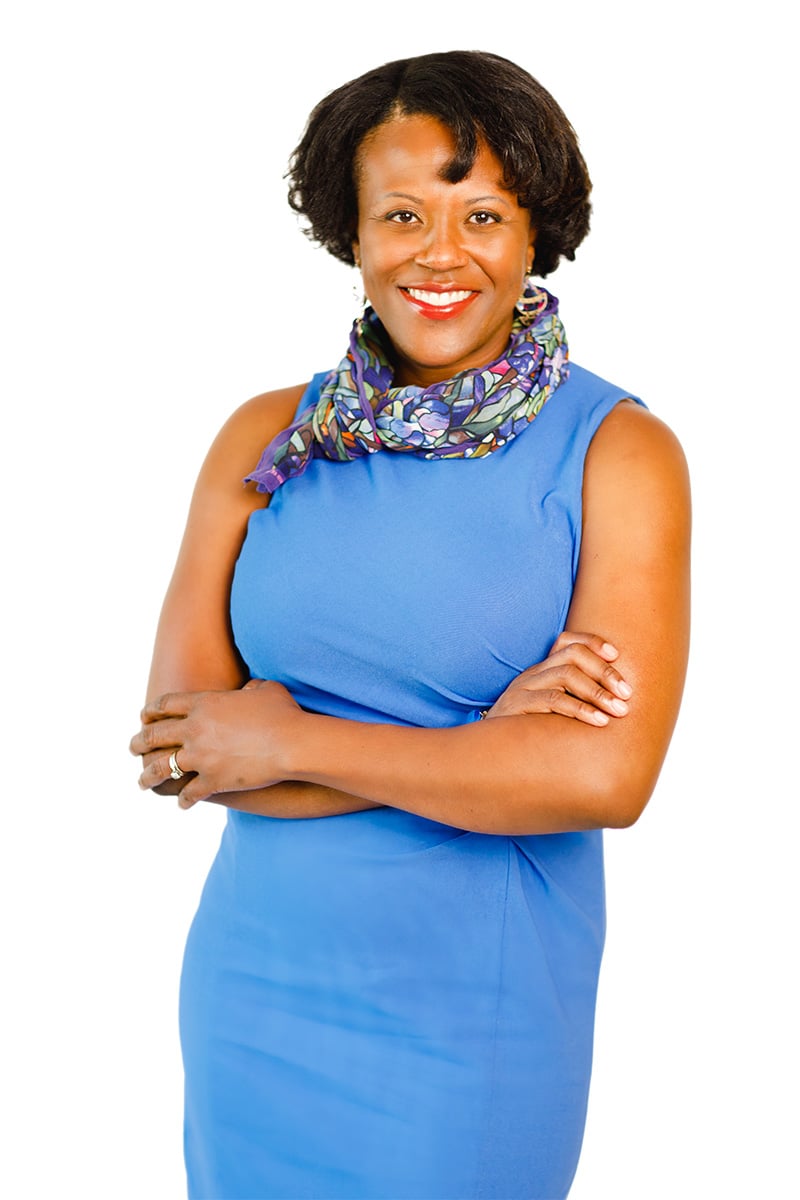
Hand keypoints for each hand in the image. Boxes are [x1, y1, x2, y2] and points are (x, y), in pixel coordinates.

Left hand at [129, 679, 301, 805]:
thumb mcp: (266, 690)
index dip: (151, 711)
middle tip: (133, 748)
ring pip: (162, 767)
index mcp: (203, 703)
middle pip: (154, 735)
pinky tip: (181, 804)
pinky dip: (183, 800)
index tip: (144, 717)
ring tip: (142, 781)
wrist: (292, 744)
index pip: (165, 704)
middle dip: (139, 742)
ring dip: (148, 776)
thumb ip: (252, 687)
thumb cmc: (283, 713)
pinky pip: (189, 793)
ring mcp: (200, 757)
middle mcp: (195, 729)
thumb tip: (249, 689)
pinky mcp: (212, 781)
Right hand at [483, 631, 631, 725]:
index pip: (567, 641)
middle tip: (628, 694)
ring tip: (619, 710)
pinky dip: (580, 709)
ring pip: (565, 674)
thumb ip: (573, 703)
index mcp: (541, 671)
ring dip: (598, 692)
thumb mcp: (549, 713)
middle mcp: (532, 674)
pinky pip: (553, 700)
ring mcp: (523, 688)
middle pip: (572, 655)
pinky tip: (599, 721)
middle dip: (605, 672)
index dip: (593, 642)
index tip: (617, 655)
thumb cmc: (526, 734)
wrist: (484, 752)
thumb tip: (616, 705)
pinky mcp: (517, 706)